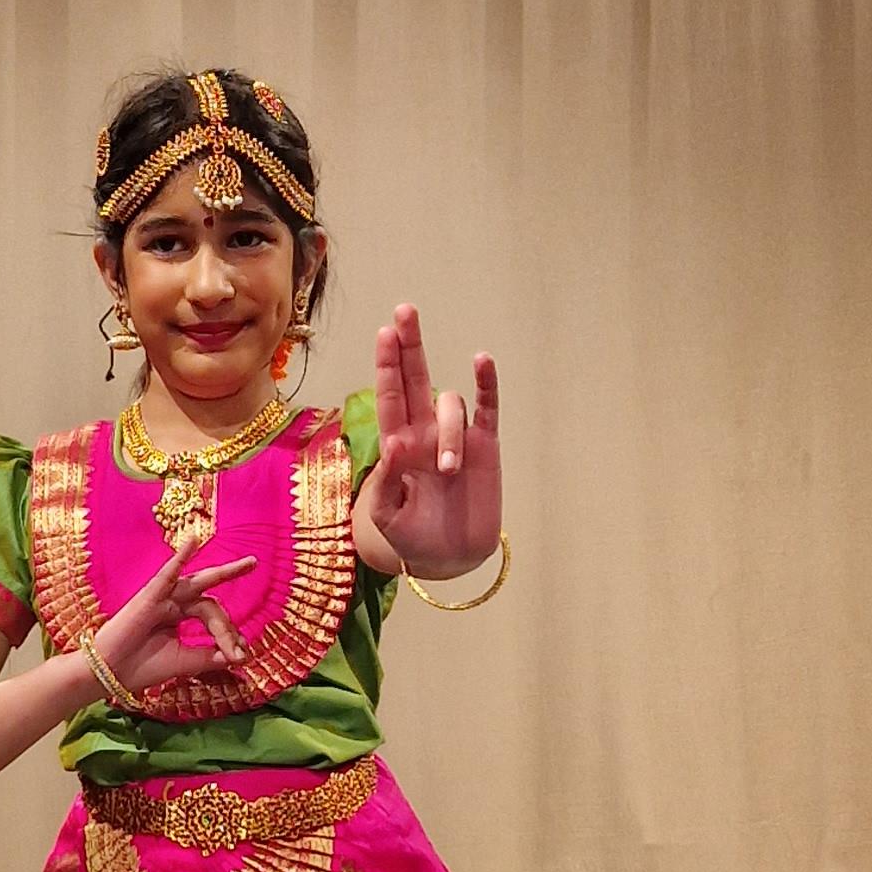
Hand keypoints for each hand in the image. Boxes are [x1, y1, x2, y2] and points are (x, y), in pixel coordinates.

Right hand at [91, 539, 257, 698]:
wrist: (111, 674)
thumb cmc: (142, 667)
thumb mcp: (185, 661)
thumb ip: (211, 656)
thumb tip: (241, 655)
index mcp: (180, 616)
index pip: (214, 618)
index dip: (229, 636)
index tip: (240, 657)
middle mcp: (173, 602)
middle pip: (210, 602)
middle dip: (229, 603)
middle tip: (249, 592)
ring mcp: (162, 597)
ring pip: (199, 586)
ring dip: (224, 573)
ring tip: (249, 564)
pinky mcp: (149, 596)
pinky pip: (167, 574)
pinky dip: (180, 557)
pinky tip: (193, 541)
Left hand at [370, 306, 501, 574]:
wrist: (451, 558)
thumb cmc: (412, 538)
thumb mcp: (388, 518)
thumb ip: (387, 484)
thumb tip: (396, 444)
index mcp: (396, 444)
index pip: (389, 397)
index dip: (387, 366)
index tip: (384, 334)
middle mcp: (424, 432)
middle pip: (415, 379)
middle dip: (409, 347)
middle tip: (404, 313)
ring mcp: (455, 436)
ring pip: (451, 405)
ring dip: (450, 430)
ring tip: (449, 469)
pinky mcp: (485, 446)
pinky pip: (487, 409)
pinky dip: (486, 385)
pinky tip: (481, 362)